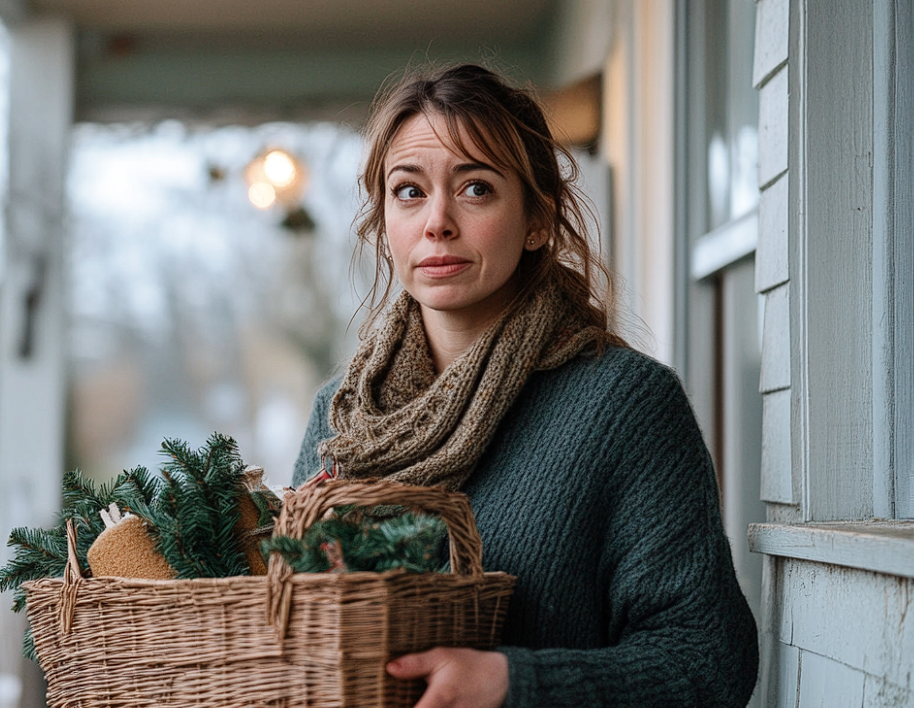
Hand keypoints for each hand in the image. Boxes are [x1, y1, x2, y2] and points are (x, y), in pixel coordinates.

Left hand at [387, 646, 508, 707]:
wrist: (501, 679)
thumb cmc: (469, 665)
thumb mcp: (442, 657)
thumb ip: (415, 664)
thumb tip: (390, 668)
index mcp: (439, 700)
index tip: (383, 703)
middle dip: (408, 707)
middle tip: (399, 700)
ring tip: (418, 700)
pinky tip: (426, 704)